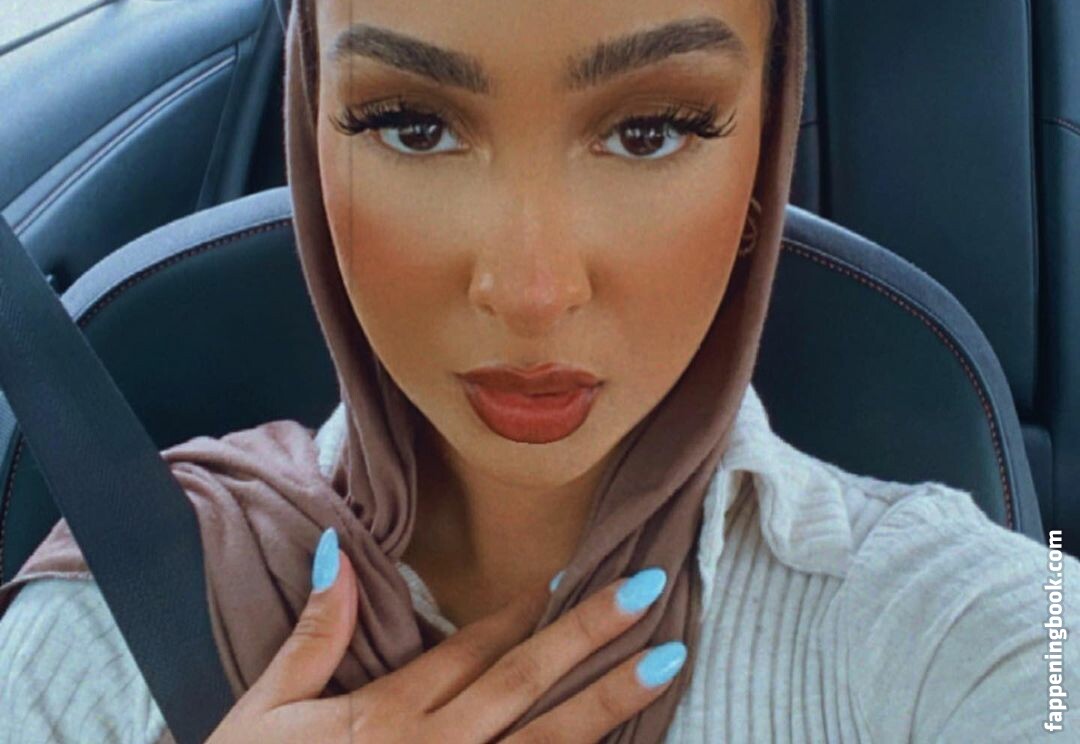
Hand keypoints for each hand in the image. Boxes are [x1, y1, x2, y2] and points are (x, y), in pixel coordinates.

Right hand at [206, 530, 685, 742]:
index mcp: (387, 719)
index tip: (570, 575)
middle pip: (523, 687)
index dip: (522, 611)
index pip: (469, 651)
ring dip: (608, 705)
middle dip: (589, 637)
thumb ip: (313, 634)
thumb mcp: (264, 712)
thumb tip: (334, 551)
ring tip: (665, 663)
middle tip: (650, 592)